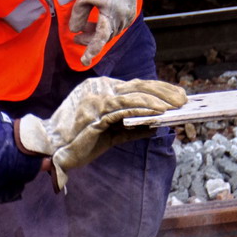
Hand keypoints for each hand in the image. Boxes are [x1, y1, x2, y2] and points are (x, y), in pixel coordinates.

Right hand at [17, 77, 186, 187]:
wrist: (52, 151)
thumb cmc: (76, 145)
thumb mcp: (108, 136)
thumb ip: (129, 129)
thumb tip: (153, 128)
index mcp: (101, 91)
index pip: (134, 87)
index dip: (158, 91)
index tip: (176, 97)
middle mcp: (100, 88)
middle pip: (139, 85)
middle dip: (164, 91)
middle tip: (184, 99)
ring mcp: (98, 97)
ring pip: (136, 92)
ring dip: (160, 98)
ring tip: (177, 105)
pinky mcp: (97, 109)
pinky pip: (126, 105)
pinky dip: (146, 107)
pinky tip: (161, 112)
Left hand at [69, 0, 150, 66]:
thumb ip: (78, 16)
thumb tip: (74, 30)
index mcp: (109, 17)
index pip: (99, 40)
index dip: (91, 51)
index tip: (84, 61)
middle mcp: (121, 20)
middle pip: (103, 37)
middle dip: (89, 39)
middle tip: (76, 38)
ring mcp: (127, 17)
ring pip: (110, 32)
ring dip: (96, 32)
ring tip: (84, 27)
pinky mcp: (130, 13)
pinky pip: (116, 26)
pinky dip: (105, 26)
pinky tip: (98, 20)